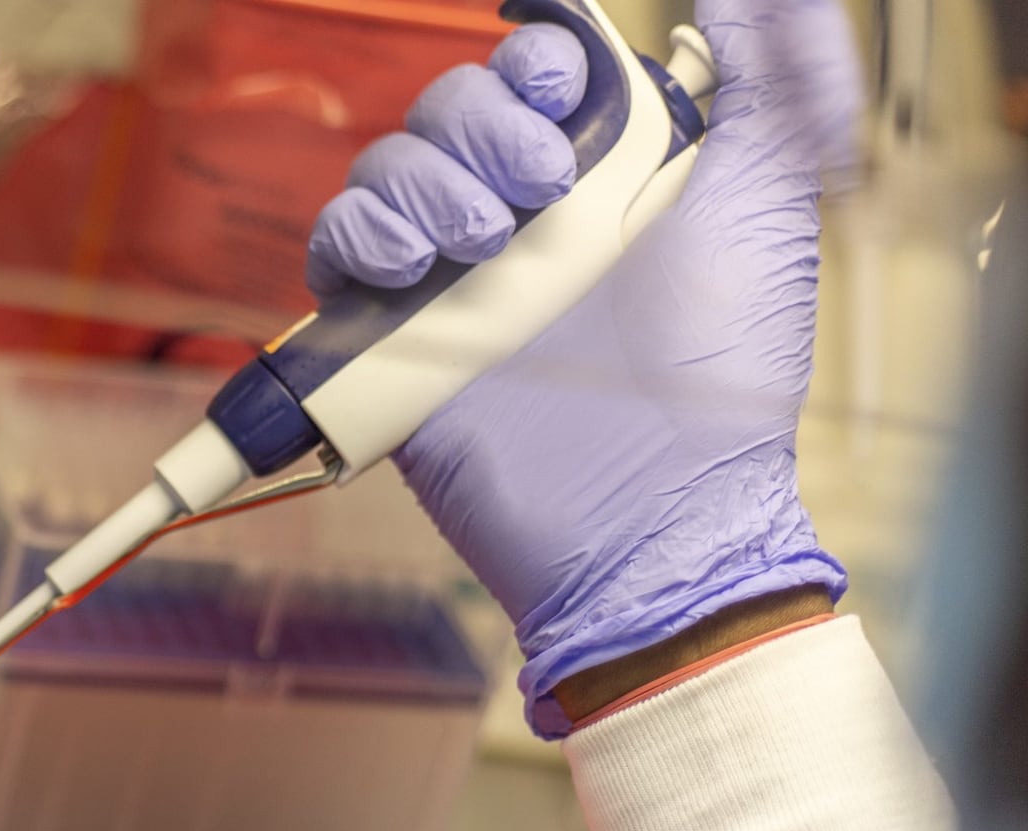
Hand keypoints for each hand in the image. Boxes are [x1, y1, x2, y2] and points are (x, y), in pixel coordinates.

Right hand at [306, 0, 857, 735]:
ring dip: (422, 181)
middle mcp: (516, 214)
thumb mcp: (766, 195)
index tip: (560, 89)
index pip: (528, 71)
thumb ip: (763, 78)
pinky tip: (408, 267)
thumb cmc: (723, 365)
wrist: (656, 500)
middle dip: (478, 123)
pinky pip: (333, 251)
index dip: (532, 61)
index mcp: (598, 170)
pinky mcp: (388, 337)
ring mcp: (447, 276)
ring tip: (483, 242)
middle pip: (446, 106)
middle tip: (537, 189)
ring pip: (383, 167)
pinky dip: (356, 237)